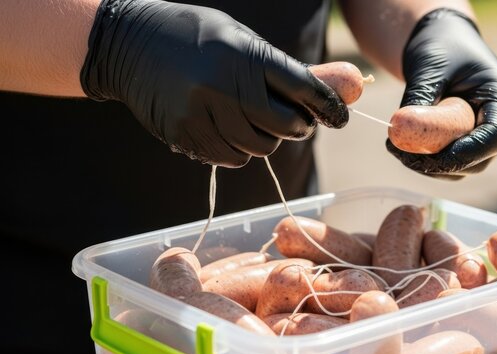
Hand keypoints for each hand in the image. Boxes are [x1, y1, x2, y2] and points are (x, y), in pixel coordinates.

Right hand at [81, 0, 347, 166]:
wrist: (128, 42)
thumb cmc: (198, 37)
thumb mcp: (245, 41)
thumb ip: (292, 71)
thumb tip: (352, 86)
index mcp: (244, 54)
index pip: (304, 89)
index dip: (329, 107)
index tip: (340, 117)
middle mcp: (223, 85)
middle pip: (284, 126)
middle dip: (297, 126)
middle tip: (292, 118)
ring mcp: (200, 113)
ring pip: (258, 148)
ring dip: (265, 139)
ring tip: (250, 118)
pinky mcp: (182, 134)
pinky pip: (229, 158)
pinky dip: (237, 150)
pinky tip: (227, 128)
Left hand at [387, 8, 496, 178]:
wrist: (441, 42)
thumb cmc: (440, 47)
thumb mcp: (428, 68)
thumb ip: (419, 98)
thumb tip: (399, 131)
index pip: (494, 137)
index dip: (464, 153)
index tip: (428, 157)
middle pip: (479, 159)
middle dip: (440, 164)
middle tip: (401, 154)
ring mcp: (487, 134)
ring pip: (464, 168)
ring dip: (430, 167)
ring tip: (395, 149)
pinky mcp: (469, 142)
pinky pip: (452, 163)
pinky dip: (427, 162)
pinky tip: (401, 149)